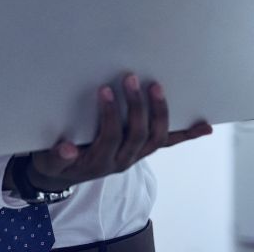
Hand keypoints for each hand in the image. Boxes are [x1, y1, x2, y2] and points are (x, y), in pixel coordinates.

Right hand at [22, 74, 212, 191]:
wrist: (64, 174)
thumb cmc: (56, 162)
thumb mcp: (49, 162)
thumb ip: (56, 158)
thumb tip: (66, 150)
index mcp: (100, 161)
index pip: (110, 137)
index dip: (110, 114)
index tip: (105, 89)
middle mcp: (123, 160)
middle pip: (137, 134)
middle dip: (136, 106)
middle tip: (130, 78)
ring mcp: (136, 155)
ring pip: (156, 138)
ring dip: (159, 112)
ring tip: (156, 86)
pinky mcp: (142, 150)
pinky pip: (168, 144)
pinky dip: (187, 135)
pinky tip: (204, 127)